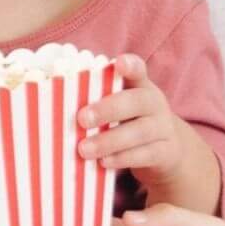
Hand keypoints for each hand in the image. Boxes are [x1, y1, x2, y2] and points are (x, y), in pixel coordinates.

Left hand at [77, 55, 210, 198]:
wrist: (167, 150)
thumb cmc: (130, 122)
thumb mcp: (121, 107)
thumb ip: (98, 99)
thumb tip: (56, 100)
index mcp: (141, 87)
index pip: (138, 71)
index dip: (131, 66)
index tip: (119, 63)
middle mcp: (155, 104)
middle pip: (137, 101)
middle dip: (108, 109)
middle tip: (82, 119)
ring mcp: (163, 128)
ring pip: (140, 131)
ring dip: (110, 140)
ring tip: (84, 149)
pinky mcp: (165, 152)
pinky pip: (145, 155)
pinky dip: (123, 159)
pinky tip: (103, 162)